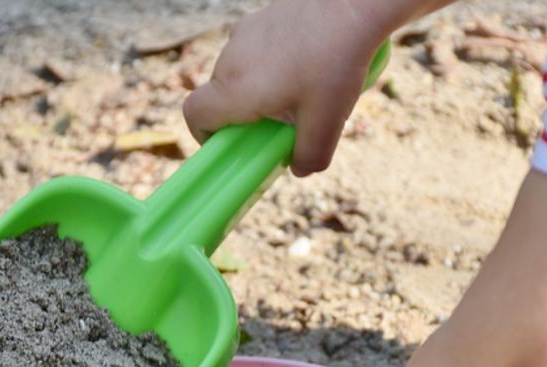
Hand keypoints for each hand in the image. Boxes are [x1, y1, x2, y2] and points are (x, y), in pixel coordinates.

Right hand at [183, 0, 387, 175]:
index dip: (204, 135)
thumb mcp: (328, 121)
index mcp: (236, 88)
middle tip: (279, 124)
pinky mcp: (260, 18)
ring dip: (258, 90)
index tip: (231, 143)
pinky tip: (307, 65)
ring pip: (238, 73)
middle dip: (242, 116)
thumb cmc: (336, 61)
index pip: (194, 114)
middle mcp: (231, 59)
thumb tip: (300, 169)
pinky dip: (270, 66)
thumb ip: (311, 155)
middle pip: (219, 96)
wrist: (352, 2)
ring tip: (300, 93)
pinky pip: (255, 52)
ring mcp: (244, 34)